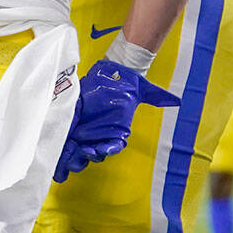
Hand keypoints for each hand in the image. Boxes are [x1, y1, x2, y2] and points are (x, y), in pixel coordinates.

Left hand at [53, 59, 179, 182]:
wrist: (109, 75)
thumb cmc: (125, 86)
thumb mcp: (142, 90)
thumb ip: (157, 97)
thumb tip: (176, 101)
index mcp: (115, 133)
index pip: (111, 147)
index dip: (106, 149)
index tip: (100, 149)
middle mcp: (99, 136)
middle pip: (91, 154)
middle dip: (85, 156)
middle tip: (80, 151)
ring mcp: (84, 132)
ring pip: (76, 153)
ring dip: (70, 157)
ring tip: (64, 157)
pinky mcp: (71, 126)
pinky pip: (65, 143)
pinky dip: (60, 150)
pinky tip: (56, 155)